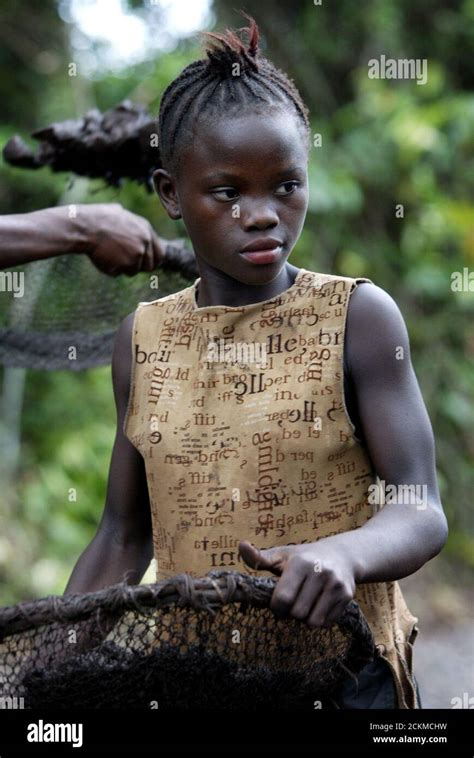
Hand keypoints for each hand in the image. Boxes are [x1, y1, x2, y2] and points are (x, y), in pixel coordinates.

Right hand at [77, 203, 165, 275]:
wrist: (85, 227)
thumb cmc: (96, 219)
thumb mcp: (118, 213)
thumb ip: (129, 222)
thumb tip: (127, 219)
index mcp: (146, 229)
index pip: (160, 253)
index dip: (151, 261)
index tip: (144, 264)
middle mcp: (146, 241)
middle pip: (149, 266)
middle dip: (138, 267)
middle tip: (123, 263)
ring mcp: (138, 253)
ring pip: (133, 271)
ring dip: (122, 268)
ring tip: (108, 254)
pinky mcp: (128, 264)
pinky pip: (120, 273)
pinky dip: (111, 269)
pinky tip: (102, 257)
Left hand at [238, 538, 356, 628]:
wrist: (341, 555)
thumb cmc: (303, 557)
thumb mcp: (281, 555)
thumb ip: (259, 557)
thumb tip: (241, 545)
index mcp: (301, 563)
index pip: (283, 599)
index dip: (276, 606)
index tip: (278, 602)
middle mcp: (320, 572)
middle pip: (298, 613)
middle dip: (291, 613)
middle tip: (293, 603)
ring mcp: (336, 585)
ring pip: (314, 622)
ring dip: (305, 619)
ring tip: (305, 604)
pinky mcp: (347, 596)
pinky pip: (328, 623)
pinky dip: (320, 620)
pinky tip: (319, 605)